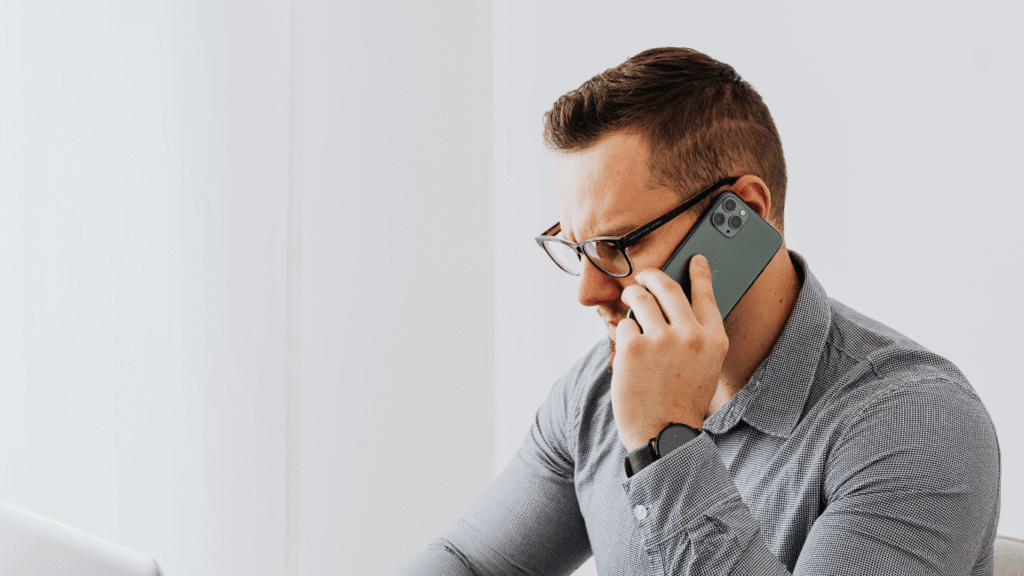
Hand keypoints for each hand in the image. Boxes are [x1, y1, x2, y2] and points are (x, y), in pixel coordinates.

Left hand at [611, 254, 728, 450]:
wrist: (663, 434)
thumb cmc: (682, 401)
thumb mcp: (705, 367)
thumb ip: (697, 336)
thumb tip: (677, 305)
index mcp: (714, 339)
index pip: (707, 293)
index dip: (700, 272)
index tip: (695, 258)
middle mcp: (690, 334)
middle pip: (667, 287)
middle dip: (652, 276)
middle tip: (644, 277)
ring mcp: (660, 339)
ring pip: (640, 300)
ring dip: (632, 297)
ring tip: (630, 302)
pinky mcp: (633, 347)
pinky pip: (624, 325)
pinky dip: (623, 334)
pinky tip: (628, 350)